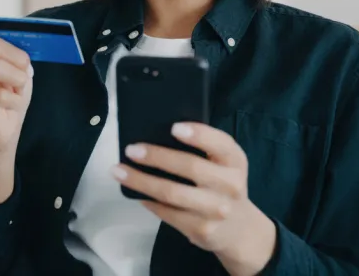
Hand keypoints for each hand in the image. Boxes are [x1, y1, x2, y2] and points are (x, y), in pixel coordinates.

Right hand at [0, 2, 32, 155]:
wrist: (3, 132)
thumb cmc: (9, 98)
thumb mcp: (18, 72)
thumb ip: (17, 57)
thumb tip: (23, 50)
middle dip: (17, 57)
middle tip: (25, 71)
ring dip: (17, 79)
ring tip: (18, 89)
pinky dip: (14, 99)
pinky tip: (13, 104)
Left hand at [111, 123, 276, 274]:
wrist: (240, 229)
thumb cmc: (222, 185)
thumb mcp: (224, 164)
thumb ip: (203, 149)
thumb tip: (157, 136)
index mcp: (235, 161)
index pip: (221, 144)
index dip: (199, 134)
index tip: (174, 127)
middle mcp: (230, 185)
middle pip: (191, 167)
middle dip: (157, 156)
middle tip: (131, 149)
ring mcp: (216, 210)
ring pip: (172, 193)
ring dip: (141, 181)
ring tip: (119, 171)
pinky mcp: (202, 230)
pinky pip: (167, 213)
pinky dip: (148, 200)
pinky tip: (135, 192)